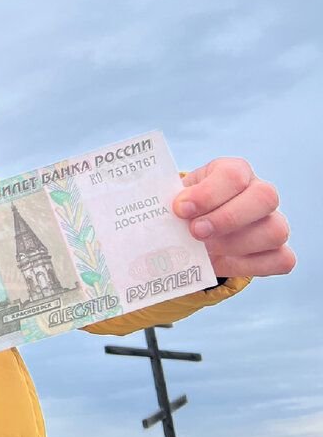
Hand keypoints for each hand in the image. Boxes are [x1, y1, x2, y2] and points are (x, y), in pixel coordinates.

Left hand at [174, 158, 294, 277]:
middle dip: (227, 218)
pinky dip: (248, 265)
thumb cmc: (185, 208)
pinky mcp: (280, 251)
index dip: (208, 193)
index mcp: (235, 171)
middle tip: (195, 231)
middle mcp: (261, 193)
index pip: (233, 174)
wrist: (197, 227)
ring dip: (235, 244)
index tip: (180, 209)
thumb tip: (154, 218)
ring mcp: (275, 222)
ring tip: (203, 250)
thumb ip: (170, 204)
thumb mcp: (176, 198)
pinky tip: (218, 263)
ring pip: (275, 231)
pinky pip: (282, 260)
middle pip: (265, 197)